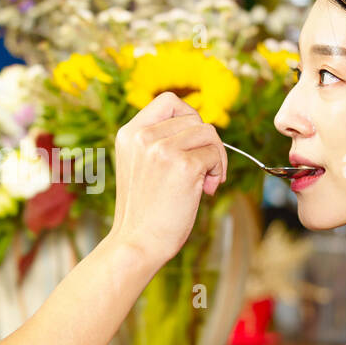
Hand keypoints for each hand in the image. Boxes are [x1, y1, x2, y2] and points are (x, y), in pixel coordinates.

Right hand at [108, 92, 226, 268]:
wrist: (137, 243)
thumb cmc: (143, 210)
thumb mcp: (139, 165)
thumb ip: (158, 142)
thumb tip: (200, 127)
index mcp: (129, 133)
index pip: (169, 101)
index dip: (188, 118)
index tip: (191, 143)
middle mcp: (143, 136)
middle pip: (194, 117)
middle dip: (205, 142)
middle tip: (202, 169)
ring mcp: (162, 149)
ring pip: (208, 133)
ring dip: (214, 156)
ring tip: (204, 181)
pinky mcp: (184, 165)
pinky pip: (214, 155)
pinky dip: (217, 171)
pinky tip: (205, 190)